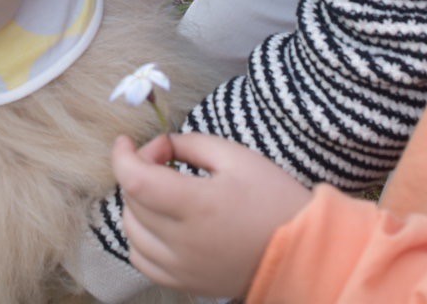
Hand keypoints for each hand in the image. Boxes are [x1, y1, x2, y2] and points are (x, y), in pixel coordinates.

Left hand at [112, 131, 311, 298]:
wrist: (302, 251)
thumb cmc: (273, 199)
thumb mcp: (238, 157)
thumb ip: (192, 143)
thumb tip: (161, 145)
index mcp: (197, 205)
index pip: (135, 180)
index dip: (123, 156)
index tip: (126, 142)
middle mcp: (182, 242)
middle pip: (132, 202)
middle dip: (138, 172)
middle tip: (165, 159)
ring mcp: (181, 268)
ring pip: (132, 232)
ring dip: (137, 205)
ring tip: (164, 191)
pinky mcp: (185, 284)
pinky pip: (142, 260)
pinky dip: (141, 238)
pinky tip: (161, 223)